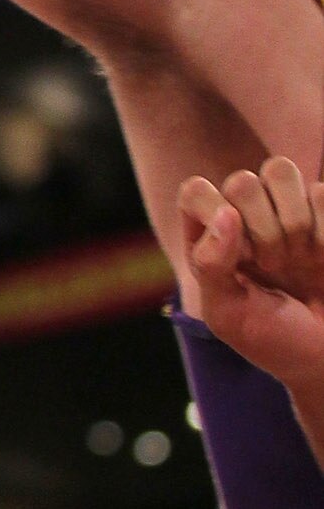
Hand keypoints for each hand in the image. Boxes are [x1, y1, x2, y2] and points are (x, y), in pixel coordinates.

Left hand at [180, 158, 323, 390]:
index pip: (196, 192)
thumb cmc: (274, 340)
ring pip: (280, 169)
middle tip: (274, 267)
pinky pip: (322, 192)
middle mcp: (246, 217)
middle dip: (261, 228)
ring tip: (299, 259)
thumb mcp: (228, 315)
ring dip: (293, 218)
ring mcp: (288, 211)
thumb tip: (226, 213)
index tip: (238, 256)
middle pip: (241, 180)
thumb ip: (210, 265)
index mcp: (211, 238)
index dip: (214, 214)